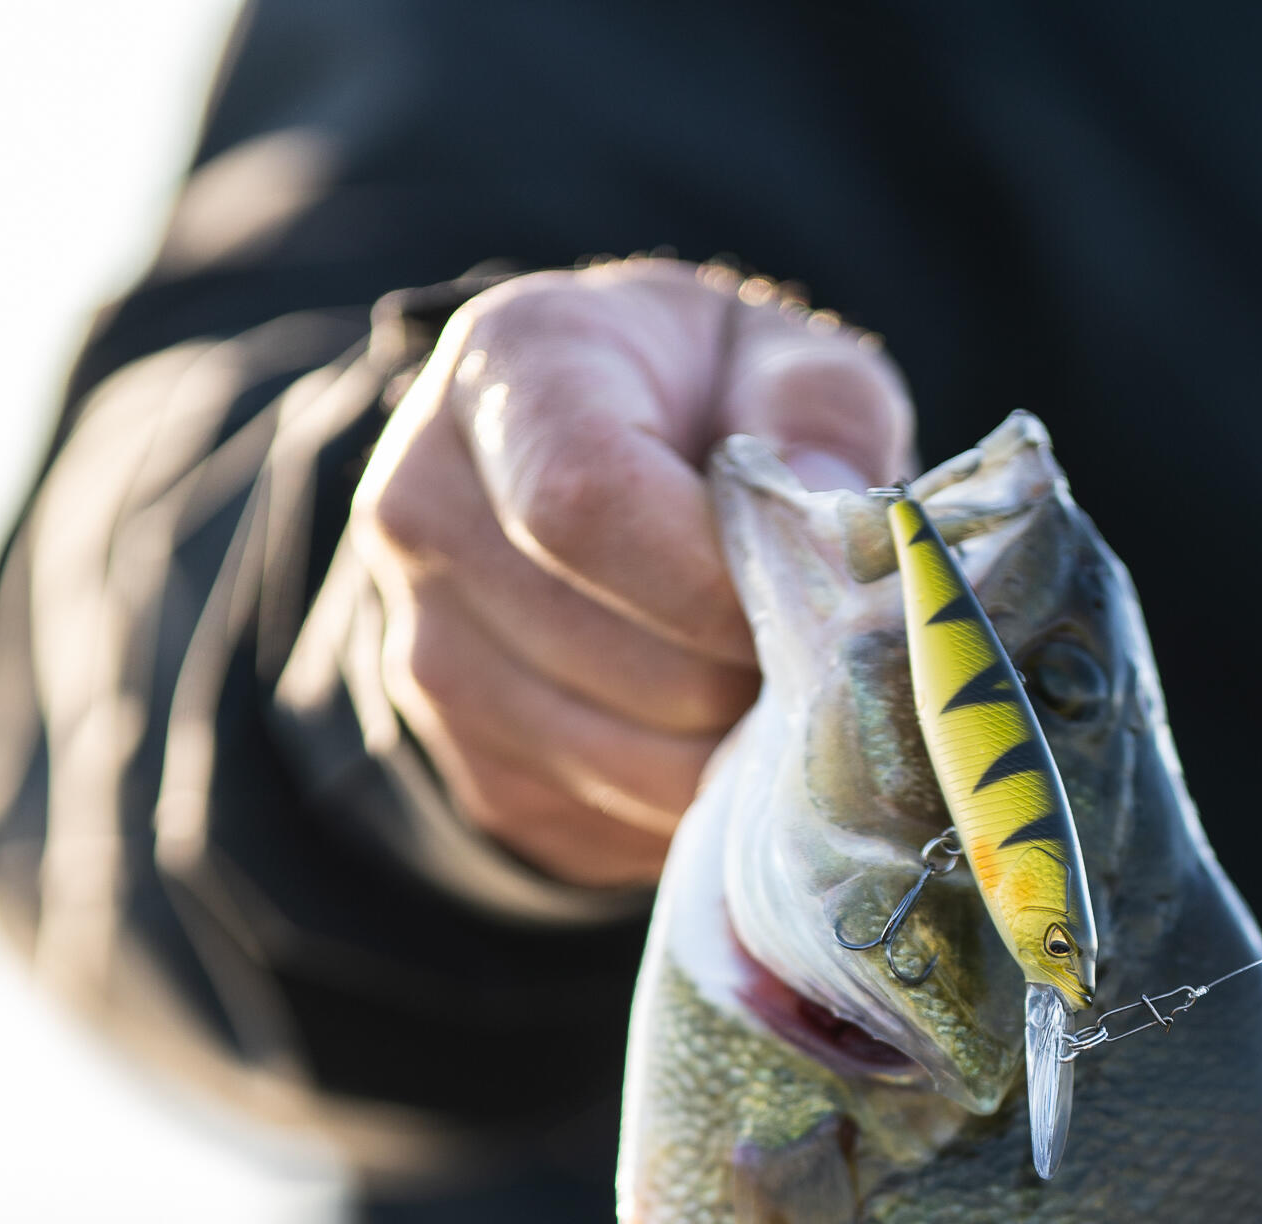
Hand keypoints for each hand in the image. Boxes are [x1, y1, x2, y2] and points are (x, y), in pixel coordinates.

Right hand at [348, 261, 914, 887]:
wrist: (593, 477)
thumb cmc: (707, 402)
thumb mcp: (780, 358)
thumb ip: (819, 412)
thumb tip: (835, 519)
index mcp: (506, 369)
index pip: (581, 503)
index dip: (710, 585)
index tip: (796, 598)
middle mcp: (426, 509)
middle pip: (615, 655)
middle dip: (741, 680)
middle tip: (807, 657)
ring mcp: (430, 656)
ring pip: (618, 763)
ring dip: (726, 756)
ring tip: (767, 695)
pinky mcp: (474, 773)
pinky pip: (608, 828)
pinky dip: (688, 808)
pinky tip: (716, 740)